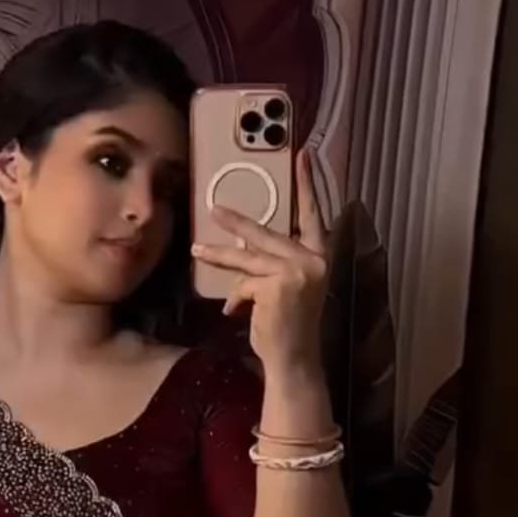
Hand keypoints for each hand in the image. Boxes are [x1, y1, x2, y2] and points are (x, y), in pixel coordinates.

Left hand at [191, 149, 327, 376]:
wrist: (294, 360)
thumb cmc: (288, 328)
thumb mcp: (284, 289)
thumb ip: (270, 264)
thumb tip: (240, 244)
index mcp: (320, 258)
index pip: (314, 216)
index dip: (308, 186)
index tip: (304, 155)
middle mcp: (313, 261)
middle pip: (267, 234)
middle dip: (238, 222)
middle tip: (215, 208)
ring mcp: (296, 272)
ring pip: (247, 258)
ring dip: (219, 256)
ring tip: (197, 251)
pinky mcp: (277, 285)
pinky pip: (243, 283)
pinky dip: (236, 298)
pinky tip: (236, 313)